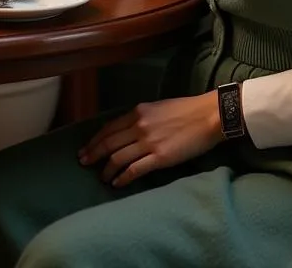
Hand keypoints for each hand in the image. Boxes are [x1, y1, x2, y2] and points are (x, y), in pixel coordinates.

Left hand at [78, 94, 222, 187]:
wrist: (208, 116)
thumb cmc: (186, 110)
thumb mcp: (158, 107)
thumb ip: (142, 117)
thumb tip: (129, 129)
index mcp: (138, 112)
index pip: (109, 128)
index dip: (94, 140)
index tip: (85, 149)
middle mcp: (139, 126)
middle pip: (108, 143)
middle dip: (93, 155)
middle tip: (83, 164)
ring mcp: (149, 142)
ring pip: (118, 158)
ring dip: (106, 169)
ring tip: (102, 177)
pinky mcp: (160, 157)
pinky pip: (134, 170)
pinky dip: (122, 178)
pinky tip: (117, 184)